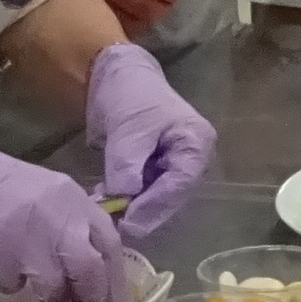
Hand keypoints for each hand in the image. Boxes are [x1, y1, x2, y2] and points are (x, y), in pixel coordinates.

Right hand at [0, 124, 126, 301]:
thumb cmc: (0, 190)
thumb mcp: (49, 200)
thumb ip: (73, 230)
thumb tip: (92, 273)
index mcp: (76, 202)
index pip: (110, 247)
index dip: (114, 279)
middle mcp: (60, 220)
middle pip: (90, 272)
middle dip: (89, 297)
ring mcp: (31, 240)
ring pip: (54, 286)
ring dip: (48, 295)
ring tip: (33, 287)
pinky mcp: (1, 258)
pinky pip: (15, 286)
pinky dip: (12, 286)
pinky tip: (0, 269)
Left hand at [84, 41, 215, 237]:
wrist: (117, 77)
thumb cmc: (130, 95)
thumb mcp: (128, 128)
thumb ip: (127, 164)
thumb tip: (124, 197)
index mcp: (196, 142)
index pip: (180, 183)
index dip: (155, 206)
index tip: (129, 221)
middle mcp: (192, 158)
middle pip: (172, 196)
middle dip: (143, 211)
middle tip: (115, 224)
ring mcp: (174, 165)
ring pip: (156, 198)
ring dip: (131, 206)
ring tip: (104, 207)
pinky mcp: (156, 170)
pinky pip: (144, 191)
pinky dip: (125, 197)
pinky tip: (104, 196)